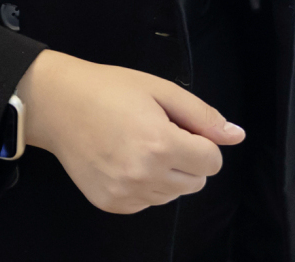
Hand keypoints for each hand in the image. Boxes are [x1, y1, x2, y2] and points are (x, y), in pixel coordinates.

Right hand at [15, 50, 245, 213]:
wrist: (57, 105)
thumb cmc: (110, 90)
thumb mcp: (162, 90)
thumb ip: (203, 116)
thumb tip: (237, 136)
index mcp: (161, 145)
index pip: (213, 162)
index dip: (203, 142)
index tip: (181, 127)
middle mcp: (144, 175)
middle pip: (197, 182)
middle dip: (189, 159)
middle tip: (160, 133)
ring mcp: (125, 194)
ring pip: (173, 195)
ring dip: (169, 174)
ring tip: (141, 146)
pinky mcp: (110, 204)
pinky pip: (148, 203)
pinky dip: (146, 185)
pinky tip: (127, 160)